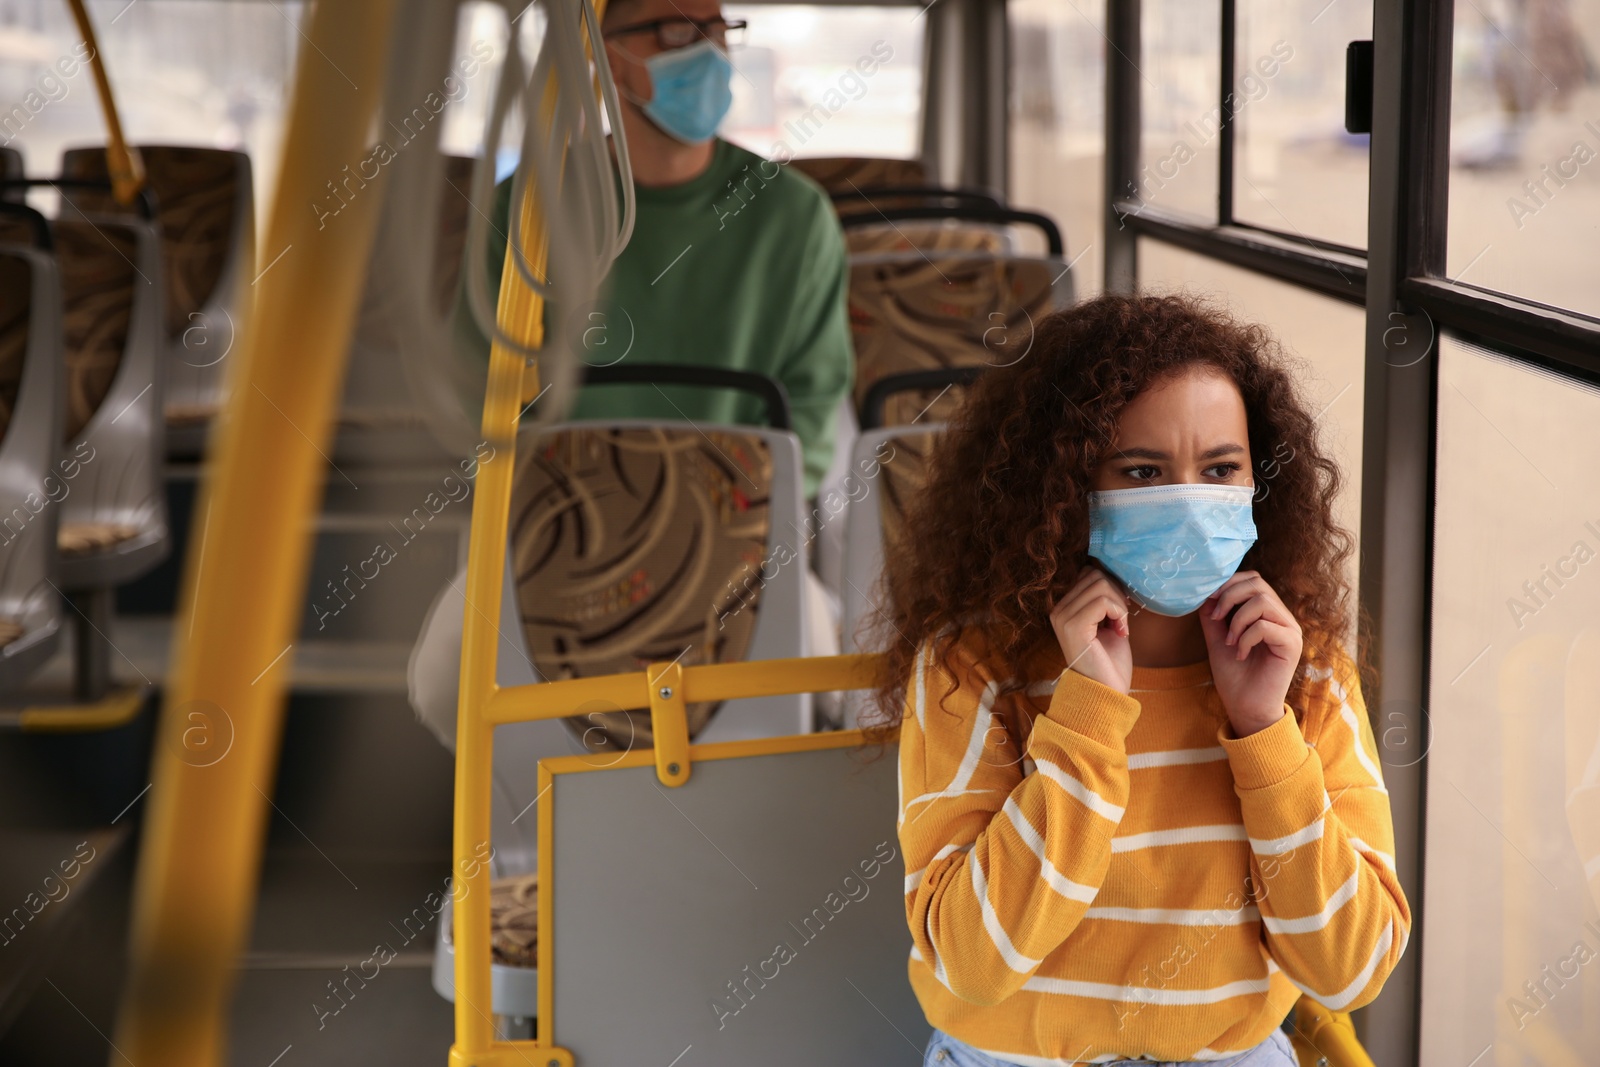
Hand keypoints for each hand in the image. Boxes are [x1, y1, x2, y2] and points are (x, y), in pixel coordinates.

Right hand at [1050, 565, 1133, 694]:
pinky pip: (1102, 601)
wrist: (1106, 693)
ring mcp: (1062, 617)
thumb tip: (1113, 575)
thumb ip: (1104, 599)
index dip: (1111, 586)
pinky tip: (1120, 632)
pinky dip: (1118, 613)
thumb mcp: (1107, 622)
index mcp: (1063, 607)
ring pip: (1100, 584)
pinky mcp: (1073, 626)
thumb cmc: (1109, 661)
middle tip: (1121, 620)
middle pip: (1095, 574)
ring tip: (1120, 626)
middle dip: (1117, 594)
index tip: (1119, 612)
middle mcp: (1058, 610)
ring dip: (1119, 605)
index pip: (1088, 573)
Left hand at [1198, 570, 1301, 735]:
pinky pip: (1266, 626)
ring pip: (1262, 601)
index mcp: (1267, 613)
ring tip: (1230, 642)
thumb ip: (1214, 615)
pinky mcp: (1292, 645)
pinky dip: (1246, 637)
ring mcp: (1290, 630)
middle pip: (1258, 584)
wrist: (1245, 707)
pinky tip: (1240, 654)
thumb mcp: (1218, 638)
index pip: (1253, 579)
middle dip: (1229, 596)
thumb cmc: (1234, 675)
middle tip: (1216, 619)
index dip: (1229, 583)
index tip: (1209, 600)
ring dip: (1237, 620)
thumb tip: (1206, 591)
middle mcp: (1282, 617)